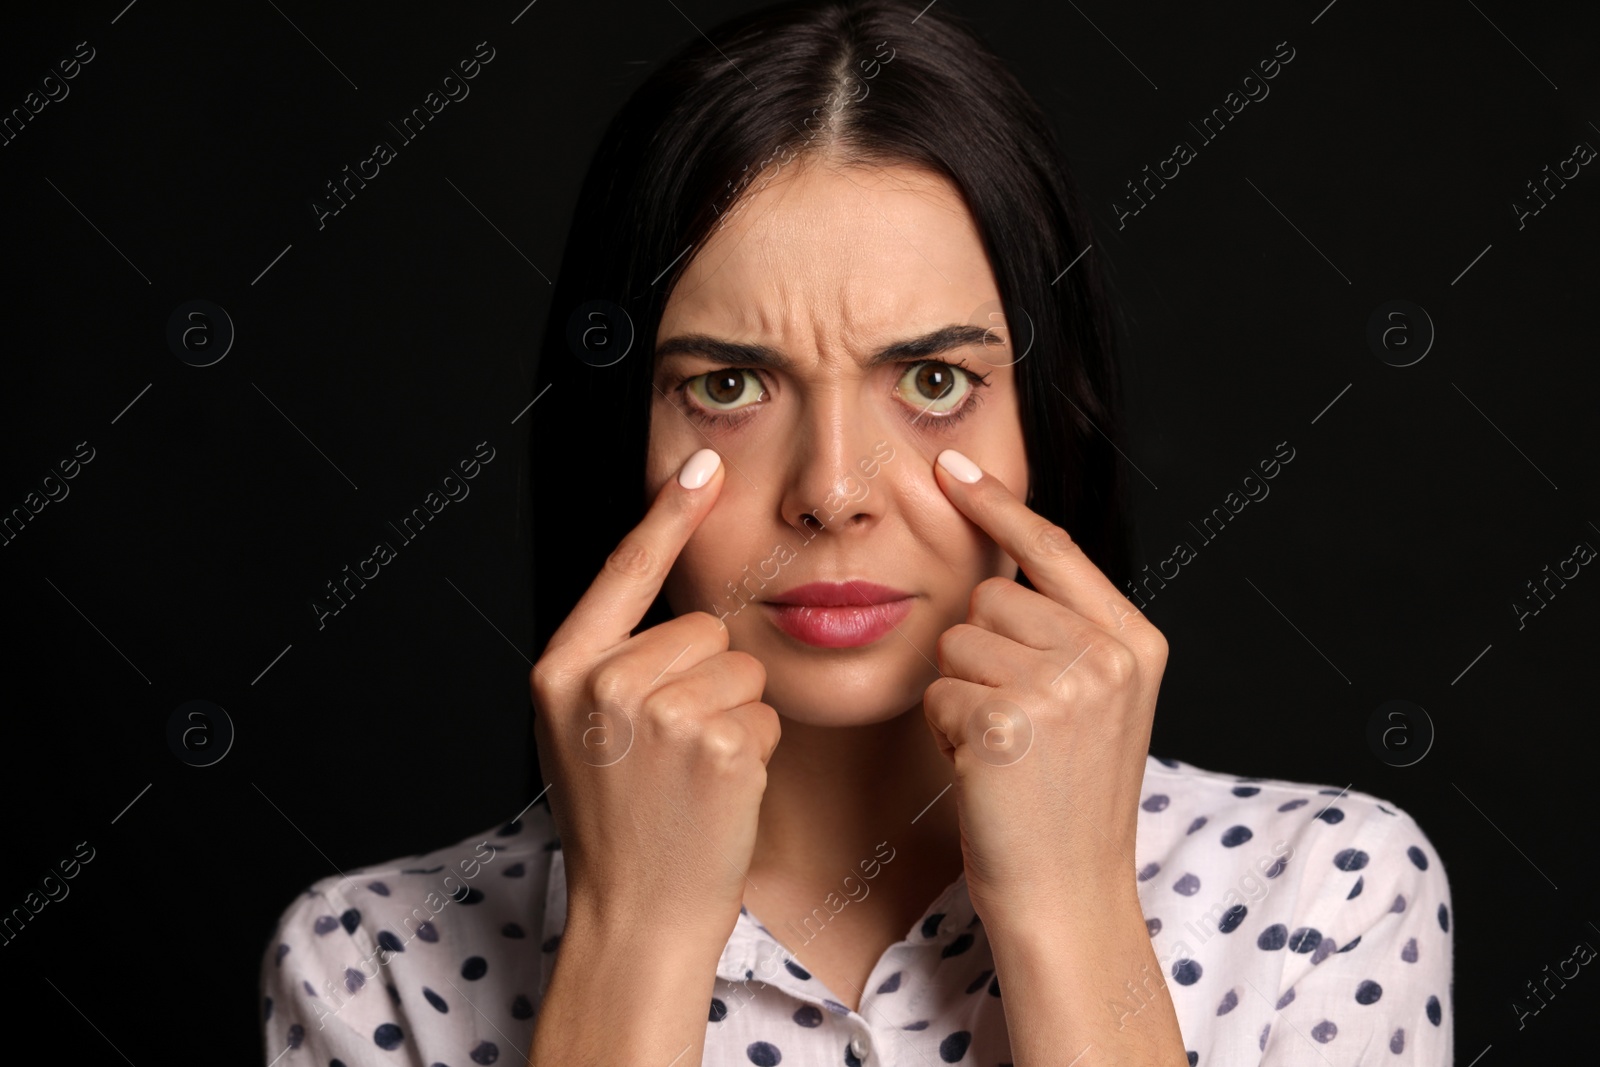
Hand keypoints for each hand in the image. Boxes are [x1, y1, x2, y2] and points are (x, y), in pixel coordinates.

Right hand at [530, 447, 781, 947]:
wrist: (636, 915)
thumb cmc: (619, 826)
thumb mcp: (582, 732)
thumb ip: (612, 664)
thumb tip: (673, 603)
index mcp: (562, 670)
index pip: (623, 569)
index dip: (668, 513)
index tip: (704, 464)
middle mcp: (602, 681)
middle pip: (701, 628)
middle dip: (705, 682)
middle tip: (672, 754)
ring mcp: (658, 711)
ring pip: (739, 669)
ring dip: (733, 717)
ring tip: (692, 775)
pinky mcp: (715, 742)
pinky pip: (764, 711)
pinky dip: (755, 750)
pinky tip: (718, 792)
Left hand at [921, 448, 1166, 928]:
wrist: (1068, 895)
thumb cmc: (1065, 802)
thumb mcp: (1095, 704)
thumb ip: (1066, 632)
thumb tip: (997, 567)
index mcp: (1135, 643)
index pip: (1054, 549)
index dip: (997, 507)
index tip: (951, 467)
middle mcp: (1107, 656)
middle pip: (988, 601)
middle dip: (978, 657)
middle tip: (1014, 724)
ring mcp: (1063, 687)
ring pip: (955, 644)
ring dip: (959, 696)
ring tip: (1001, 749)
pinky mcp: (1009, 722)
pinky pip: (938, 691)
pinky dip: (943, 731)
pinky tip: (983, 770)